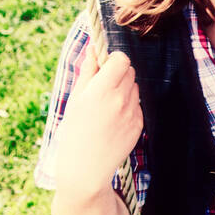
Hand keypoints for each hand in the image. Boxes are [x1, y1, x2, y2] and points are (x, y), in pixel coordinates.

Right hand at [52, 40, 143, 190]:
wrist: (86, 167)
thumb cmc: (75, 130)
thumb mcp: (76, 98)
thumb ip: (88, 70)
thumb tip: (94, 47)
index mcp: (101, 90)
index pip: (121, 59)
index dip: (114, 59)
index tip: (105, 65)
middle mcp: (120, 100)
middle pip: (130, 71)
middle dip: (118, 73)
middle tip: (103, 86)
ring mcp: (132, 114)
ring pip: (135, 87)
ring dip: (124, 90)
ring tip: (107, 106)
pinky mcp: (139, 125)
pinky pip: (137, 106)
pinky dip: (128, 107)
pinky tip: (113, 120)